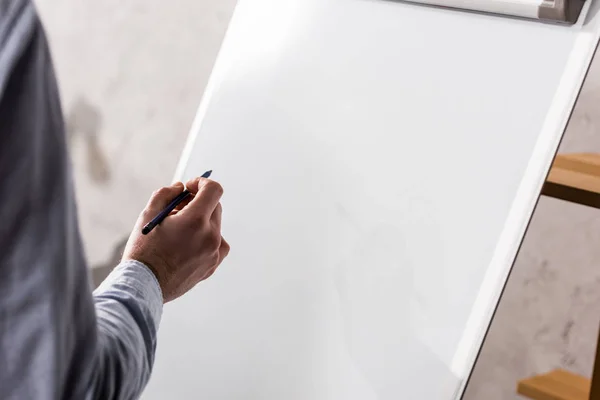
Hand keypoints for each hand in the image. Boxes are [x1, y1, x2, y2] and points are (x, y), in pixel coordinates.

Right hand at [122, 177, 229, 302]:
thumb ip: (166, 194)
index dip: (202, 183)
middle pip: (214, 207)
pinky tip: (186, 245)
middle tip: (178, 208)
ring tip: (178, 231)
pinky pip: (217, 244)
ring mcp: (214, 252)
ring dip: (201, 222)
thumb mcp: (148, 214)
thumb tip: (181, 187)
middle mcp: (210, 236)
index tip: (190, 187)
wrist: (144, 286)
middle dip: (198, 202)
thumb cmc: (144, 250)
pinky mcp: (213, 265)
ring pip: (215, 225)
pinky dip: (205, 239)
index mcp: (196, 220)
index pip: (213, 190)